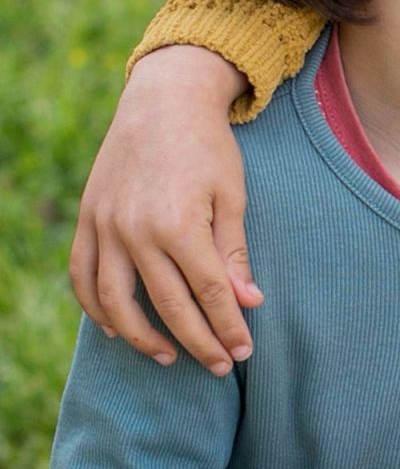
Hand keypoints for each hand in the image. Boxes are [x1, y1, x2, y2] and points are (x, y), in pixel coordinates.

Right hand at [69, 45, 257, 374]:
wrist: (162, 102)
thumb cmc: (208, 148)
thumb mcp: (232, 196)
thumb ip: (234, 253)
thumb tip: (248, 303)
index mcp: (181, 225)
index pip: (209, 294)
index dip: (228, 328)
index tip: (243, 353)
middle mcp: (137, 231)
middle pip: (168, 306)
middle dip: (198, 342)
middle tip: (219, 367)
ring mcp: (106, 227)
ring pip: (116, 302)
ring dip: (142, 337)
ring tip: (169, 356)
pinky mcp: (88, 219)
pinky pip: (83, 275)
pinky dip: (96, 308)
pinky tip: (118, 329)